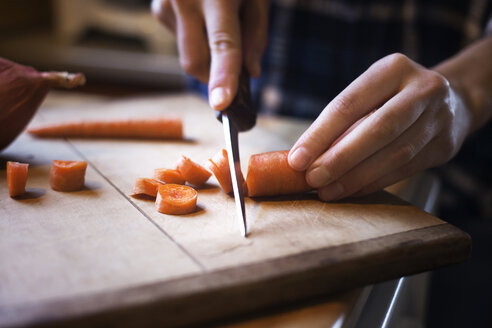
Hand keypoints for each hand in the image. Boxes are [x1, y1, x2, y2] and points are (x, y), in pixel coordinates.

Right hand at [152, 0, 268, 109]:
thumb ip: (256, 34)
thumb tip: (252, 73)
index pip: (223, 44)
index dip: (224, 76)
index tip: (222, 104)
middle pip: (195, 62)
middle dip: (213, 78)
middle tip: (232, 78)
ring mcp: (167, 4)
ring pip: (188, 54)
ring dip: (207, 54)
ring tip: (218, 21)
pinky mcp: (158, 8)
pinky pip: (180, 40)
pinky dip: (196, 38)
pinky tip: (201, 14)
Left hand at [288, 53, 472, 200]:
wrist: (453, 100)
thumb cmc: (393, 98)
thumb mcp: (371, 93)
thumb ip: (342, 121)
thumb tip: (303, 157)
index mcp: (394, 69)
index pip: (350, 104)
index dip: (320, 134)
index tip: (296, 159)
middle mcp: (423, 89)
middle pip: (378, 129)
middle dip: (340, 158)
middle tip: (312, 178)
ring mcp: (439, 118)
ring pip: (394, 154)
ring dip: (356, 177)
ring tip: (327, 191)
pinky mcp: (445, 146)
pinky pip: (404, 170)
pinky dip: (373, 183)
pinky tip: (350, 191)